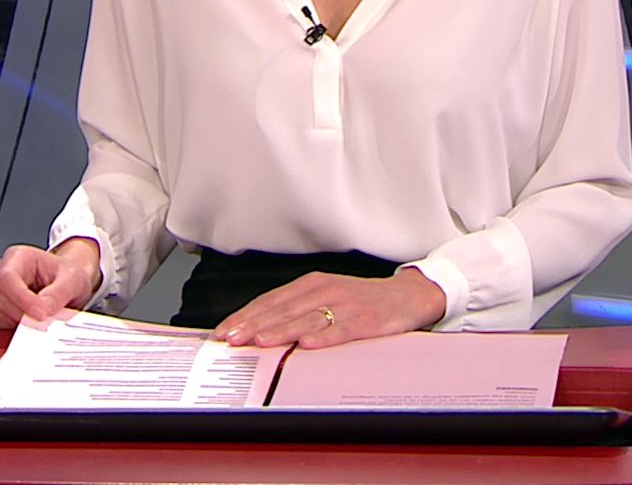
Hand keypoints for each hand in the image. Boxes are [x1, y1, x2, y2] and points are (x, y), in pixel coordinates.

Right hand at [0, 238, 100, 329]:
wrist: (68, 280)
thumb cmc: (65, 273)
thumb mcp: (71, 280)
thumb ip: (57, 294)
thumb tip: (43, 310)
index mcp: (18, 256)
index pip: (7, 277)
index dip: (21, 298)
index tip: (40, 313)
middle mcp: (1, 271)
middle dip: (23, 313)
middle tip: (46, 319)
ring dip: (20, 321)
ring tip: (43, 316)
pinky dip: (16, 327)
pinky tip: (33, 320)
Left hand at [212, 267, 445, 348]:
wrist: (408, 295)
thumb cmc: (361, 300)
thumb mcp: (326, 298)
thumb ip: (296, 311)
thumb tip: (258, 331)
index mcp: (311, 285)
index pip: (271, 301)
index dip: (246, 316)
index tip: (223, 331)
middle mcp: (325, 290)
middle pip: (284, 309)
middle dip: (255, 325)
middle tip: (232, 339)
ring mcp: (347, 304)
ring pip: (308, 318)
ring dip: (282, 330)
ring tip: (260, 342)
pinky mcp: (368, 319)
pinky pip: (343, 330)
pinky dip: (325, 337)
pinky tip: (308, 344)